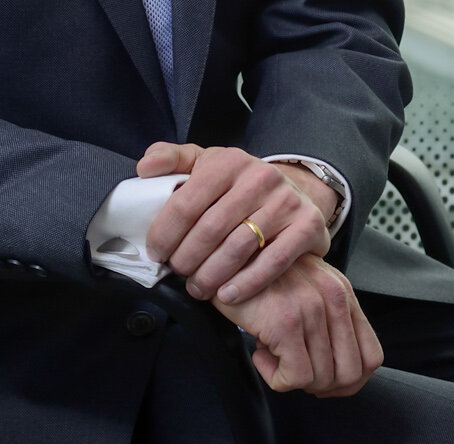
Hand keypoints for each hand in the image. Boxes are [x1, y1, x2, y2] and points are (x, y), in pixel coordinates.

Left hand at [137, 143, 336, 304]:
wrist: (295, 192)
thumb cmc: (238, 184)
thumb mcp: (206, 163)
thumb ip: (172, 159)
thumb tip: (144, 166)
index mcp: (229, 161)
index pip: (186, 202)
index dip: (165, 233)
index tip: (156, 253)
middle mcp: (260, 177)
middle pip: (210, 229)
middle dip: (186, 258)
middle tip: (177, 274)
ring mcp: (287, 201)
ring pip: (238, 249)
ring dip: (211, 275)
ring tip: (198, 288)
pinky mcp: (309, 226)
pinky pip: (273, 262)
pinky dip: (247, 283)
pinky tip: (227, 295)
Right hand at [214, 253, 381, 397]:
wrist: (219, 257)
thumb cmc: (257, 278)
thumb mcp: (303, 290)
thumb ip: (327, 319)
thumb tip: (338, 376)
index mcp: (342, 292)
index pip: (371, 358)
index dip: (349, 381)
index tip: (320, 380)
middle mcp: (333, 297)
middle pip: (349, 375)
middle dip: (321, 386)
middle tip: (292, 372)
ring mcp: (311, 308)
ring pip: (320, 379)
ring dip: (293, 379)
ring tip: (271, 355)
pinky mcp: (285, 321)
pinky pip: (294, 378)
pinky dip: (275, 378)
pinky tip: (259, 354)